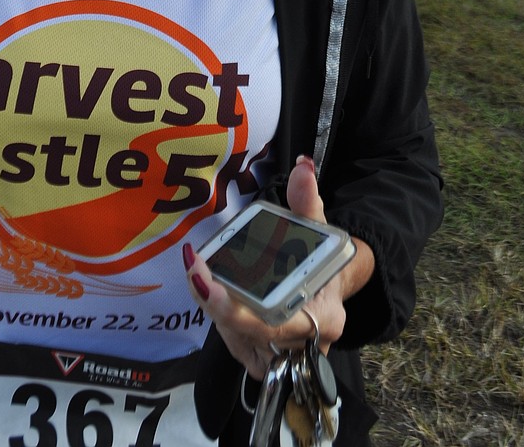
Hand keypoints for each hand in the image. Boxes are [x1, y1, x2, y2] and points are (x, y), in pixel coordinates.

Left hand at [183, 158, 355, 379]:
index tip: (210, 286)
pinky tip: (213, 293)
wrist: (326, 290)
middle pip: (253, 335)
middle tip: (196, 271)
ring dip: (216, 311)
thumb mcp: (316, 228)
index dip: (243, 312)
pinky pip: (236, 344)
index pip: (283, 323)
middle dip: (219, 306)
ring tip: (203, 274)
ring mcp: (283, 356)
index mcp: (325, 316)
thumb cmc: (319, 259)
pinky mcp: (264, 357)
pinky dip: (220, 319)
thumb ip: (307, 200)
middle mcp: (305, 344)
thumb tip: (304, 166)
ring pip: (239, 341)